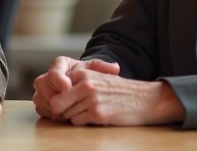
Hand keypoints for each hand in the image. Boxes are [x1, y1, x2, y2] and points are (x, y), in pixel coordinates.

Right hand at [32, 57, 119, 120]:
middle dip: (51, 94)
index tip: (67, 87)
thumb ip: (104, 68)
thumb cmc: (90, 77)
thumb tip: (115, 68)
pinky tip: (60, 116)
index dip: (58, 78)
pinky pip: (39, 107)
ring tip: (63, 112)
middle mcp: (49, 75)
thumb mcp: (97, 71)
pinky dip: (48, 112)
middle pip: (41, 82)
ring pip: (38, 96)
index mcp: (61, 64)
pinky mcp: (43, 101)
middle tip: (63, 103)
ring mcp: (44, 89)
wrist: (84, 87)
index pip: (54, 69)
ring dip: (49, 105)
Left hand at [50, 71, 184, 125]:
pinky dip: (83, 123)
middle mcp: (85, 84)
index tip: (66, 103)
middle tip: (73, 112)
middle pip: (57, 104)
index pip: (56, 89)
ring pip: (66, 115)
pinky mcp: (98, 114)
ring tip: (90, 112)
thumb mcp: (97, 80)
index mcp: (83, 73)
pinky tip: (96, 117)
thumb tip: (52, 101)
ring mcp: (91, 99)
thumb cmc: (119, 92)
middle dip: (62, 111)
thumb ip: (77, 85)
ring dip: (75, 117)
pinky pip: (77, 122)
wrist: (144, 99)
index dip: (59, 99)